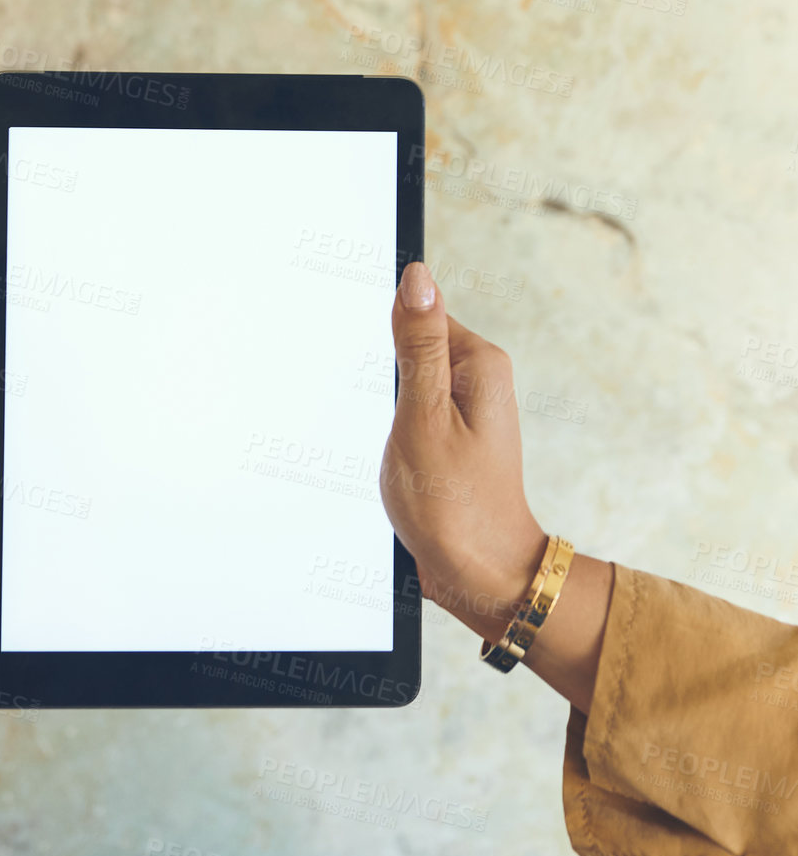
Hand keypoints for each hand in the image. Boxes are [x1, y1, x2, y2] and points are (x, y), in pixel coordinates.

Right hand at [379, 261, 614, 713]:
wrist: (482, 579)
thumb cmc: (455, 508)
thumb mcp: (422, 419)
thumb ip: (416, 346)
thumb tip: (417, 276)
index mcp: (479, 364)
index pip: (419, 314)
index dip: (383, 338)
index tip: (373, 379)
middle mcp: (480, 380)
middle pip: (410, 348)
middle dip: (382, 378)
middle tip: (385, 425)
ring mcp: (468, 411)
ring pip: (405, 384)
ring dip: (384, 410)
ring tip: (395, 451)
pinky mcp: (454, 438)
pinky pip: (412, 414)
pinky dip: (393, 431)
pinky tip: (394, 463)